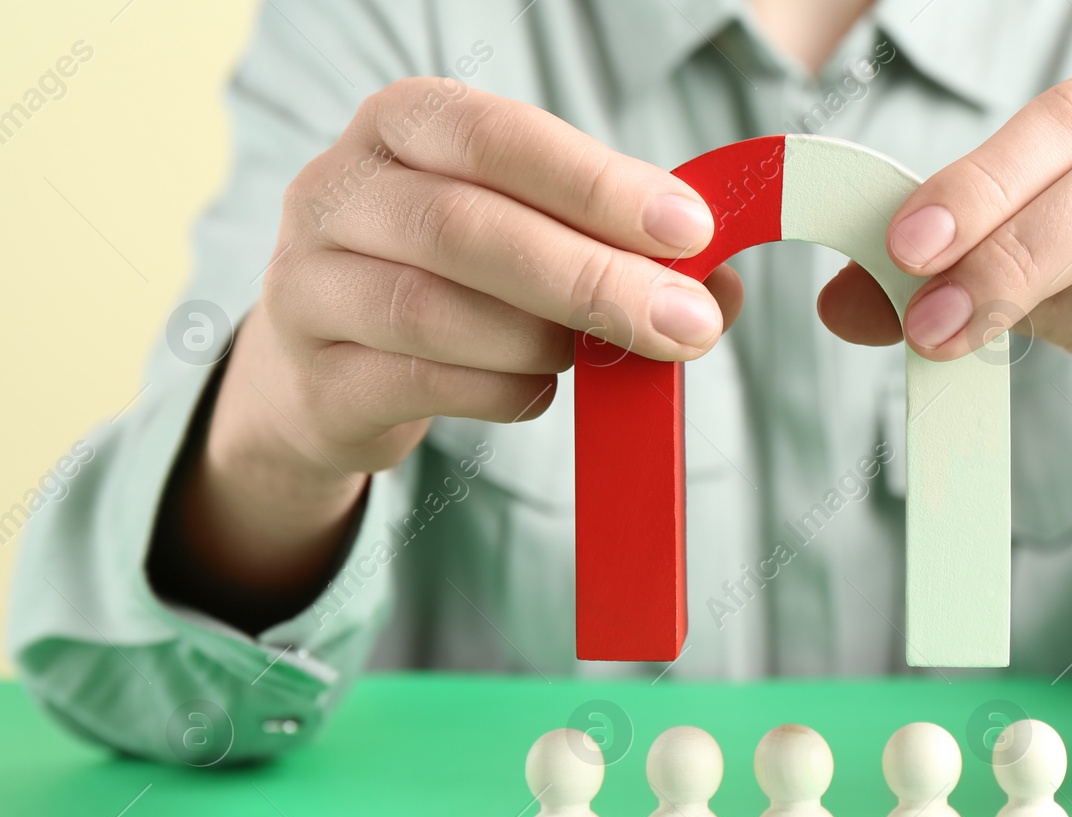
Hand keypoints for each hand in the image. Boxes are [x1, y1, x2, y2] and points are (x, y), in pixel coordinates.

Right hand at [158, 79, 741, 625]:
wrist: (328, 376)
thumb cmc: (455, 284)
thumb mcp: (528, 237)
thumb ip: (618, 247)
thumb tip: (721, 290)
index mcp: (402, 126)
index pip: (496, 136)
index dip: (595, 184)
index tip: (689, 231)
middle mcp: (335, 191)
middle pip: (463, 227)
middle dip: (589, 278)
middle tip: (680, 323)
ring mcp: (307, 286)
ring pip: (430, 310)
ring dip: (539, 340)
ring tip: (589, 354)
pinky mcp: (317, 380)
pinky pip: (418, 384)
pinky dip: (501, 392)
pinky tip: (537, 392)